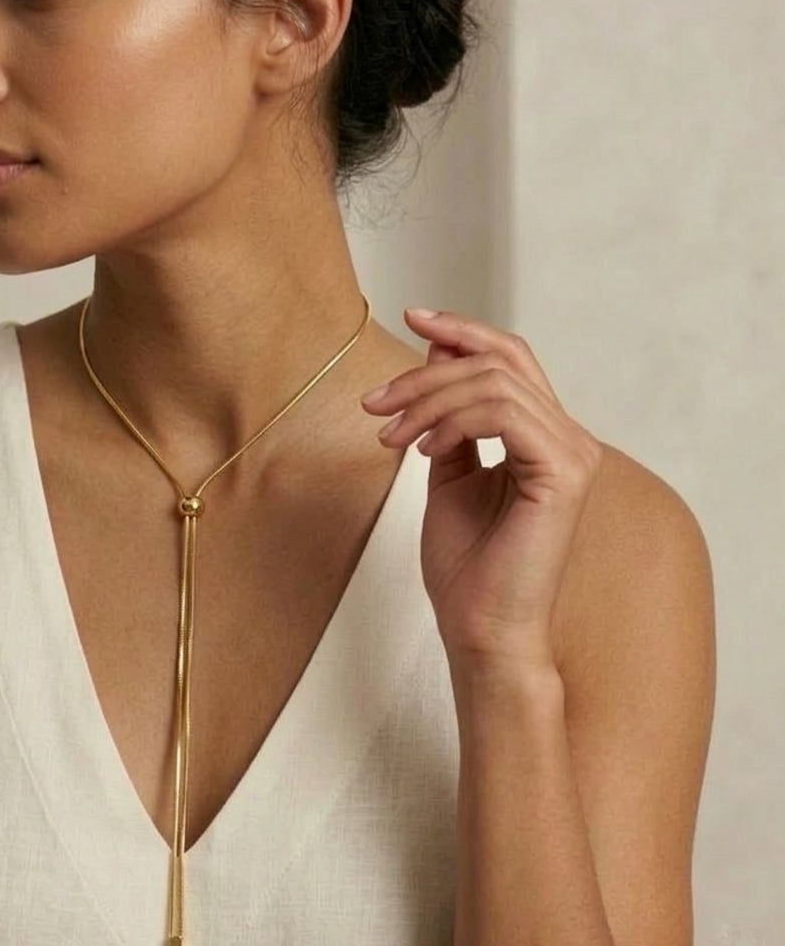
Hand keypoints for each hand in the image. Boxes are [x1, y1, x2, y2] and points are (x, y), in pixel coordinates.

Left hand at [361, 309, 603, 670]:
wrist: (480, 629)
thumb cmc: (466, 567)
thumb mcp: (446, 475)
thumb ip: (447, 421)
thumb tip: (433, 358)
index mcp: (542, 437)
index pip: (510, 359)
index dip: (462, 330)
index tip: (412, 316)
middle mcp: (567, 439)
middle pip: (499, 360)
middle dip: (425, 372)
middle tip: (374, 403)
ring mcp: (572, 454)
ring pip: (494, 383)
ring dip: (427, 400)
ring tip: (388, 435)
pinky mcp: (563, 473)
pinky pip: (503, 414)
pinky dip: (452, 421)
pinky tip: (422, 449)